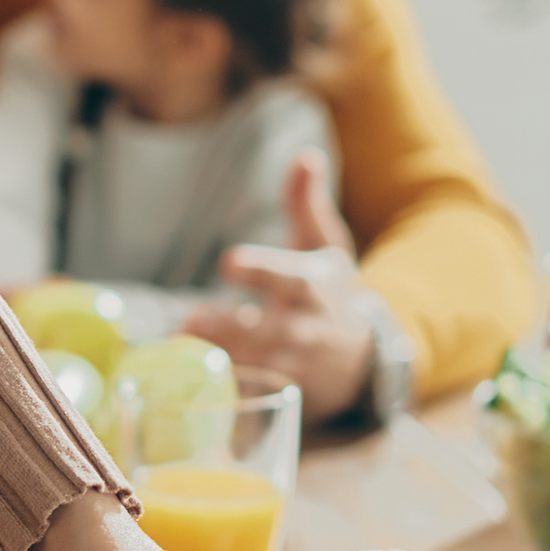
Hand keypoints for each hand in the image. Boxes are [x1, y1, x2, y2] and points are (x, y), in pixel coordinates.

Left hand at [183, 150, 376, 419]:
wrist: (368, 354)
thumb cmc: (333, 291)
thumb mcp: (325, 245)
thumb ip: (306, 204)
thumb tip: (306, 156)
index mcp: (314, 285)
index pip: (289, 276)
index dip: (260, 269)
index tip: (228, 262)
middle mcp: (310, 327)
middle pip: (270, 329)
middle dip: (231, 326)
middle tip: (191, 317)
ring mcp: (301, 365)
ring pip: (260, 364)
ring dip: (221, 356)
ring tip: (181, 344)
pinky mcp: (291, 394)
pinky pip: (258, 393)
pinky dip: (230, 387)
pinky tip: (194, 382)